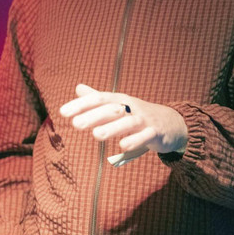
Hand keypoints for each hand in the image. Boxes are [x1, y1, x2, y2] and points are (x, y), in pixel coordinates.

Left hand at [60, 84, 187, 153]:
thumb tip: (78, 88)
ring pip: (128, 122)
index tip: (63, 112)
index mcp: (120, 100)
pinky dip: (135, 140)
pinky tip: (123, 146)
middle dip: (93, 116)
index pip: (98, 99)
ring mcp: (144, 120)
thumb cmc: (138, 115)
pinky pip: (146, 136)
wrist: (170, 123)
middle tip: (75, 124)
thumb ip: (98, 98)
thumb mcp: (118, 105)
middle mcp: (131, 107)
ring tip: (96, 135)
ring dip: (112, 128)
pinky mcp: (155, 132)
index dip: (81, 104)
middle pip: (111, 109)